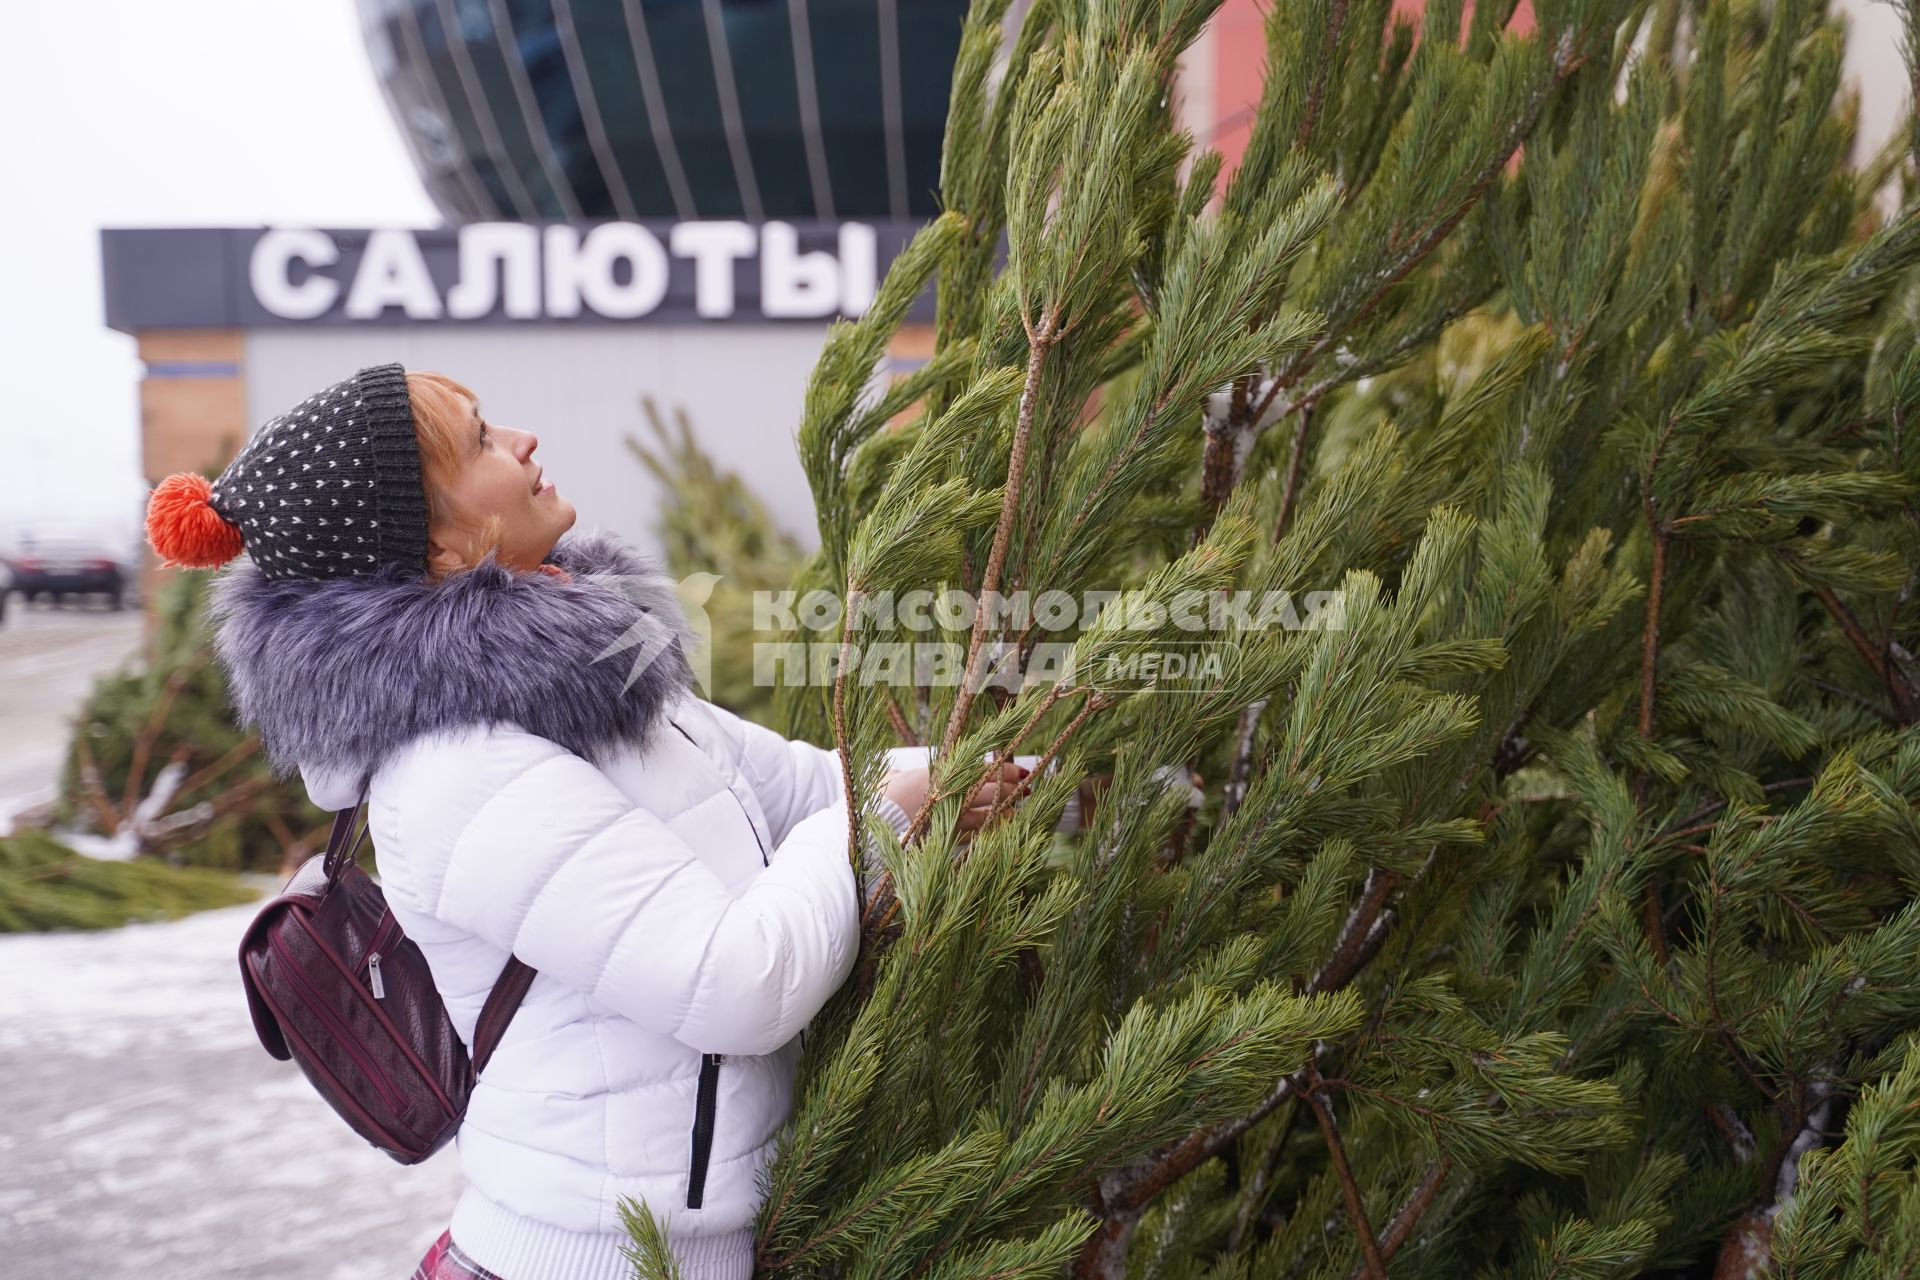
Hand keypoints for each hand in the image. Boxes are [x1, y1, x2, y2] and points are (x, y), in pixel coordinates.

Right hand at [881, 762, 1031, 837]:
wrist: (874, 825)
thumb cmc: (878, 799)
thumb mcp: (889, 781)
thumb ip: (898, 777)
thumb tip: (898, 775)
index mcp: (941, 775)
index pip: (982, 770)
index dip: (1004, 770)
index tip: (1020, 769)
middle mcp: (951, 794)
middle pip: (991, 790)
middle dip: (1012, 787)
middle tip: (1029, 786)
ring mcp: (952, 817)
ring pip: (988, 813)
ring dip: (1006, 811)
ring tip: (1019, 811)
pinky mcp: (948, 837)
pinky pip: (975, 835)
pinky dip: (989, 832)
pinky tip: (1000, 832)